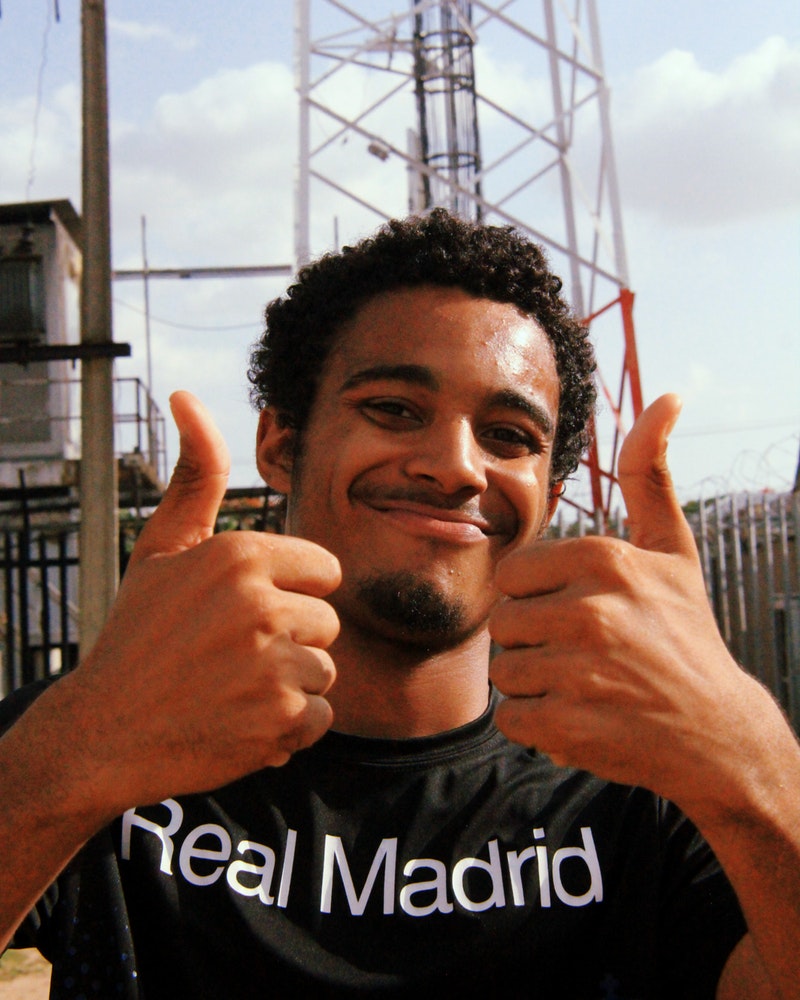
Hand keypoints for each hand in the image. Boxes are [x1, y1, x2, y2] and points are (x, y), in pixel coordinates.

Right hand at [58, 392, 340, 810]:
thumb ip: (195, 477)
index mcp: (239, 555)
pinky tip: (239, 722)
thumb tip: (187, 397)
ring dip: (288, 685)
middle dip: (290, 640)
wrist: (101, 734)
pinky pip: (319, 718)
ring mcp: (271, 665)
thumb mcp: (161, 549)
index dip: (291, 592)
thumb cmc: (137, 636)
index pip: (324, 569)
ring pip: (325, 670)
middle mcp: (260, 604)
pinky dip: (287, 728)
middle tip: (232, 655)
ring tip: (232, 689)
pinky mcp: (279, 721)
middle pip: (328, 621)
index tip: (249, 611)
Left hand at [489, 394, 772, 810]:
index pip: (511, 576)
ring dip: (537, 684)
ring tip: (588, 685)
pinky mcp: (570, 727)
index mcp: (602, 559)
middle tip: (588, 655)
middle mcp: (590, 610)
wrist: (720, 733)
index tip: (581, 613)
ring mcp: (580, 671)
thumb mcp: (672, 550)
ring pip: (505, 671)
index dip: (538, 599)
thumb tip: (667, 398)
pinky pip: (513, 719)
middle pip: (503, 623)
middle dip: (534, 641)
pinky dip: (540, 726)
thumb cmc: (684, 634)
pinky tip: (585, 717)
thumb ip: (649, 475)